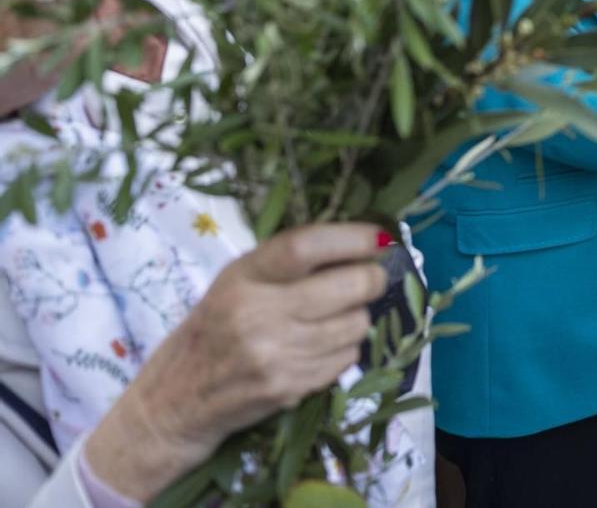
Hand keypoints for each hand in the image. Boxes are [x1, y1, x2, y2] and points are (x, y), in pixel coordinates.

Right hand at [83, 223, 387, 500]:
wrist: (176, 400)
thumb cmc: (216, 327)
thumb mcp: (238, 281)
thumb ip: (290, 261)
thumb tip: (364, 242)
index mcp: (244, 277)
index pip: (306, 247)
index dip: (353, 239)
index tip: (378, 239)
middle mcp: (258, 314)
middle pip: (351, 286)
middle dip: (372, 279)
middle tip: (369, 279)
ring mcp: (276, 355)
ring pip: (357, 324)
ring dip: (356, 318)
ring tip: (332, 319)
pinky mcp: (290, 388)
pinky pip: (347, 358)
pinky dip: (343, 350)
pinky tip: (318, 348)